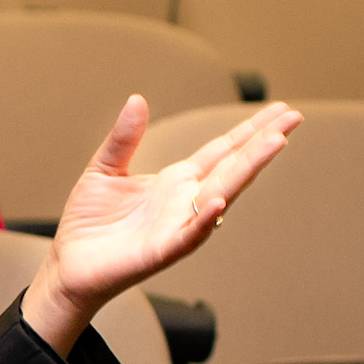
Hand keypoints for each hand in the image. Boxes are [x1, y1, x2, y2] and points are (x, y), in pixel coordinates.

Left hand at [22, 97, 296, 354]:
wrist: (69, 264)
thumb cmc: (89, 222)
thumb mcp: (105, 170)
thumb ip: (124, 138)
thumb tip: (137, 99)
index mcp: (176, 181)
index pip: (222, 150)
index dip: (250, 131)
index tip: (281, 110)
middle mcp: (185, 201)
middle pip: (232, 168)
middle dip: (262, 144)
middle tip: (293, 118)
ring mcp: (178, 226)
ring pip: (220, 195)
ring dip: (246, 171)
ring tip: (274, 144)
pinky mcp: (161, 251)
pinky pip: (188, 235)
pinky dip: (203, 219)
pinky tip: (218, 201)